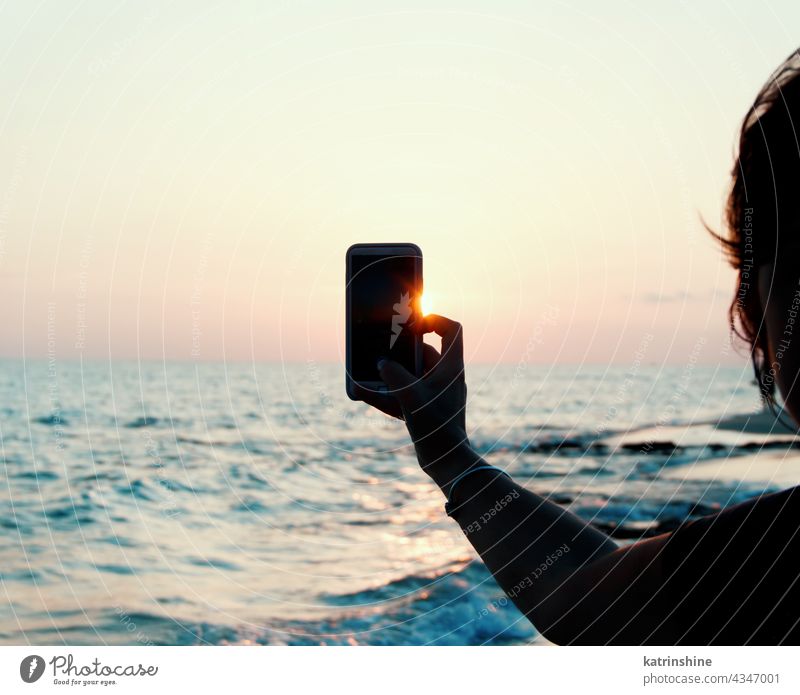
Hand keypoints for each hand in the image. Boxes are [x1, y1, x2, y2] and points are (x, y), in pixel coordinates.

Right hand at [355, 314, 473, 487]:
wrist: (446, 462)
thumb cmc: (436, 427)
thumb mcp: (410, 396)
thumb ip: (393, 375)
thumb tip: (381, 363)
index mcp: (450, 367)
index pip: (451, 330)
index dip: (434, 320)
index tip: (414, 323)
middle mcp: (445, 377)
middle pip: (424, 352)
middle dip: (400, 351)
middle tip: (381, 346)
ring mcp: (436, 393)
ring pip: (410, 375)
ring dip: (389, 374)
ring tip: (366, 372)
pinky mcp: (426, 409)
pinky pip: (404, 394)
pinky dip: (387, 393)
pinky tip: (363, 393)